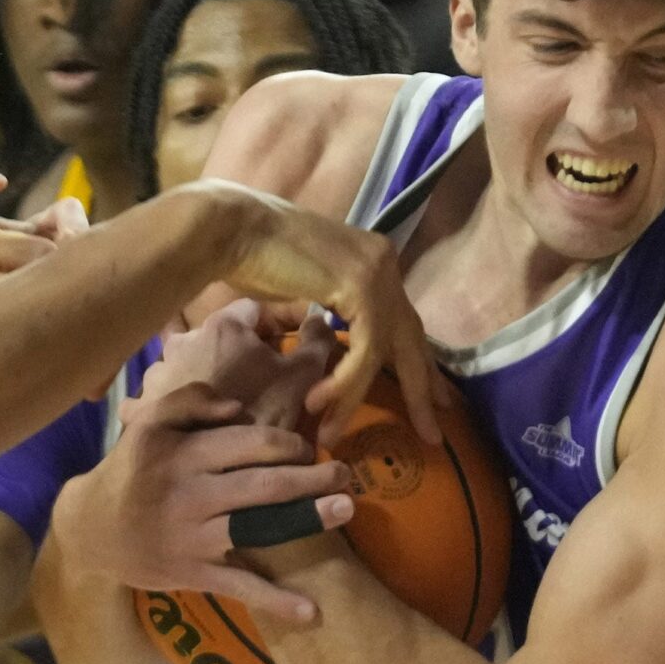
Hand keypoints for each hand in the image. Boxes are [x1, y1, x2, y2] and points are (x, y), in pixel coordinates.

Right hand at [54, 380, 353, 625]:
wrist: (89, 529)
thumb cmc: (130, 470)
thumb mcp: (148, 423)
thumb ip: (191, 400)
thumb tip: (239, 407)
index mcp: (183, 453)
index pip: (249, 442)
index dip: (288, 442)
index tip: (308, 448)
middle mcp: (190, 493)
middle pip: (261, 482)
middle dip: (310, 476)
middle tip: (346, 474)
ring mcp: (193, 537)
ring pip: (257, 527)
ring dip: (305, 520)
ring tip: (345, 510)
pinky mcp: (193, 573)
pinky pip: (239, 587)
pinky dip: (275, 601)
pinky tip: (312, 612)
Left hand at [132, 300, 337, 439]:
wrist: (214, 470)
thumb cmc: (264, 413)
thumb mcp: (304, 376)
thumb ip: (318, 340)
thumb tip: (320, 318)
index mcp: (222, 326)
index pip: (254, 309)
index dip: (278, 324)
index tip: (293, 342)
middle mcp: (183, 340)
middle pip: (219, 336)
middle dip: (241, 351)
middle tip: (264, 376)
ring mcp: (159, 372)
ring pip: (189, 363)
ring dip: (207, 374)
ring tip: (227, 402)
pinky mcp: (145, 405)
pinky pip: (163, 394)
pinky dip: (179, 401)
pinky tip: (194, 419)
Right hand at [195, 183, 440, 446]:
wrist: (232, 230)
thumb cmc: (252, 259)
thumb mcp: (306, 293)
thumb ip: (332, 312)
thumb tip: (334, 342)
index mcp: (375, 260)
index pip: (404, 321)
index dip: (418, 363)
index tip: (432, 399)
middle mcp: (384, 263)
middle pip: (412, 338)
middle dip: (422, 388)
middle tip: (433, 431)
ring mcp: (377, 272)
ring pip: (384, 350)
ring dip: (357, 398)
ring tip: (333, 434)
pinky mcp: (360, 287)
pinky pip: (365, 349)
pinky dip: (344, 382)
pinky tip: (319, 402)